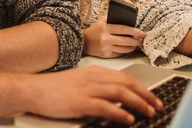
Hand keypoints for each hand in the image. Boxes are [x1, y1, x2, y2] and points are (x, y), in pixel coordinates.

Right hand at [27, 66, 162, 124]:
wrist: (34, 90)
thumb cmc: (55, 88)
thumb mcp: (80, 82)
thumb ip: (98, 87)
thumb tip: (116, 98)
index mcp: (95, 72)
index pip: (125, 77)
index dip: (141, 87)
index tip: (152, 97)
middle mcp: (94, 77)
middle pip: (127, 83)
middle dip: (145, 94)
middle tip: (157, 105)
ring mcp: (87, 89)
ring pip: (120, 93)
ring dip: (137, 103)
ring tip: (148, 112)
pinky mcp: (80, 102)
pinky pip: (105, 107)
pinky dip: (119, 112)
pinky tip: (128, 119)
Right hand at [83, 18, 145, 58]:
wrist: (82, 42)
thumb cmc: (94, 30)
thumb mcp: (101, 21)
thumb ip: (111, 18)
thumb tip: (125, 18)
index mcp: (105, 28)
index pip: (123, 29)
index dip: (134, 31)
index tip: (142, 33)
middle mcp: (106, 38)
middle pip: (125, 40)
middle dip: (135, 41)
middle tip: (141, 40)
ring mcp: (106, 48)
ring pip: (123, 49)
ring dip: (132, 47)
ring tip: (136, 45)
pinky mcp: (105, 55)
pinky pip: (118, 54)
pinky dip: (124, 52)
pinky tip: (128, 49)